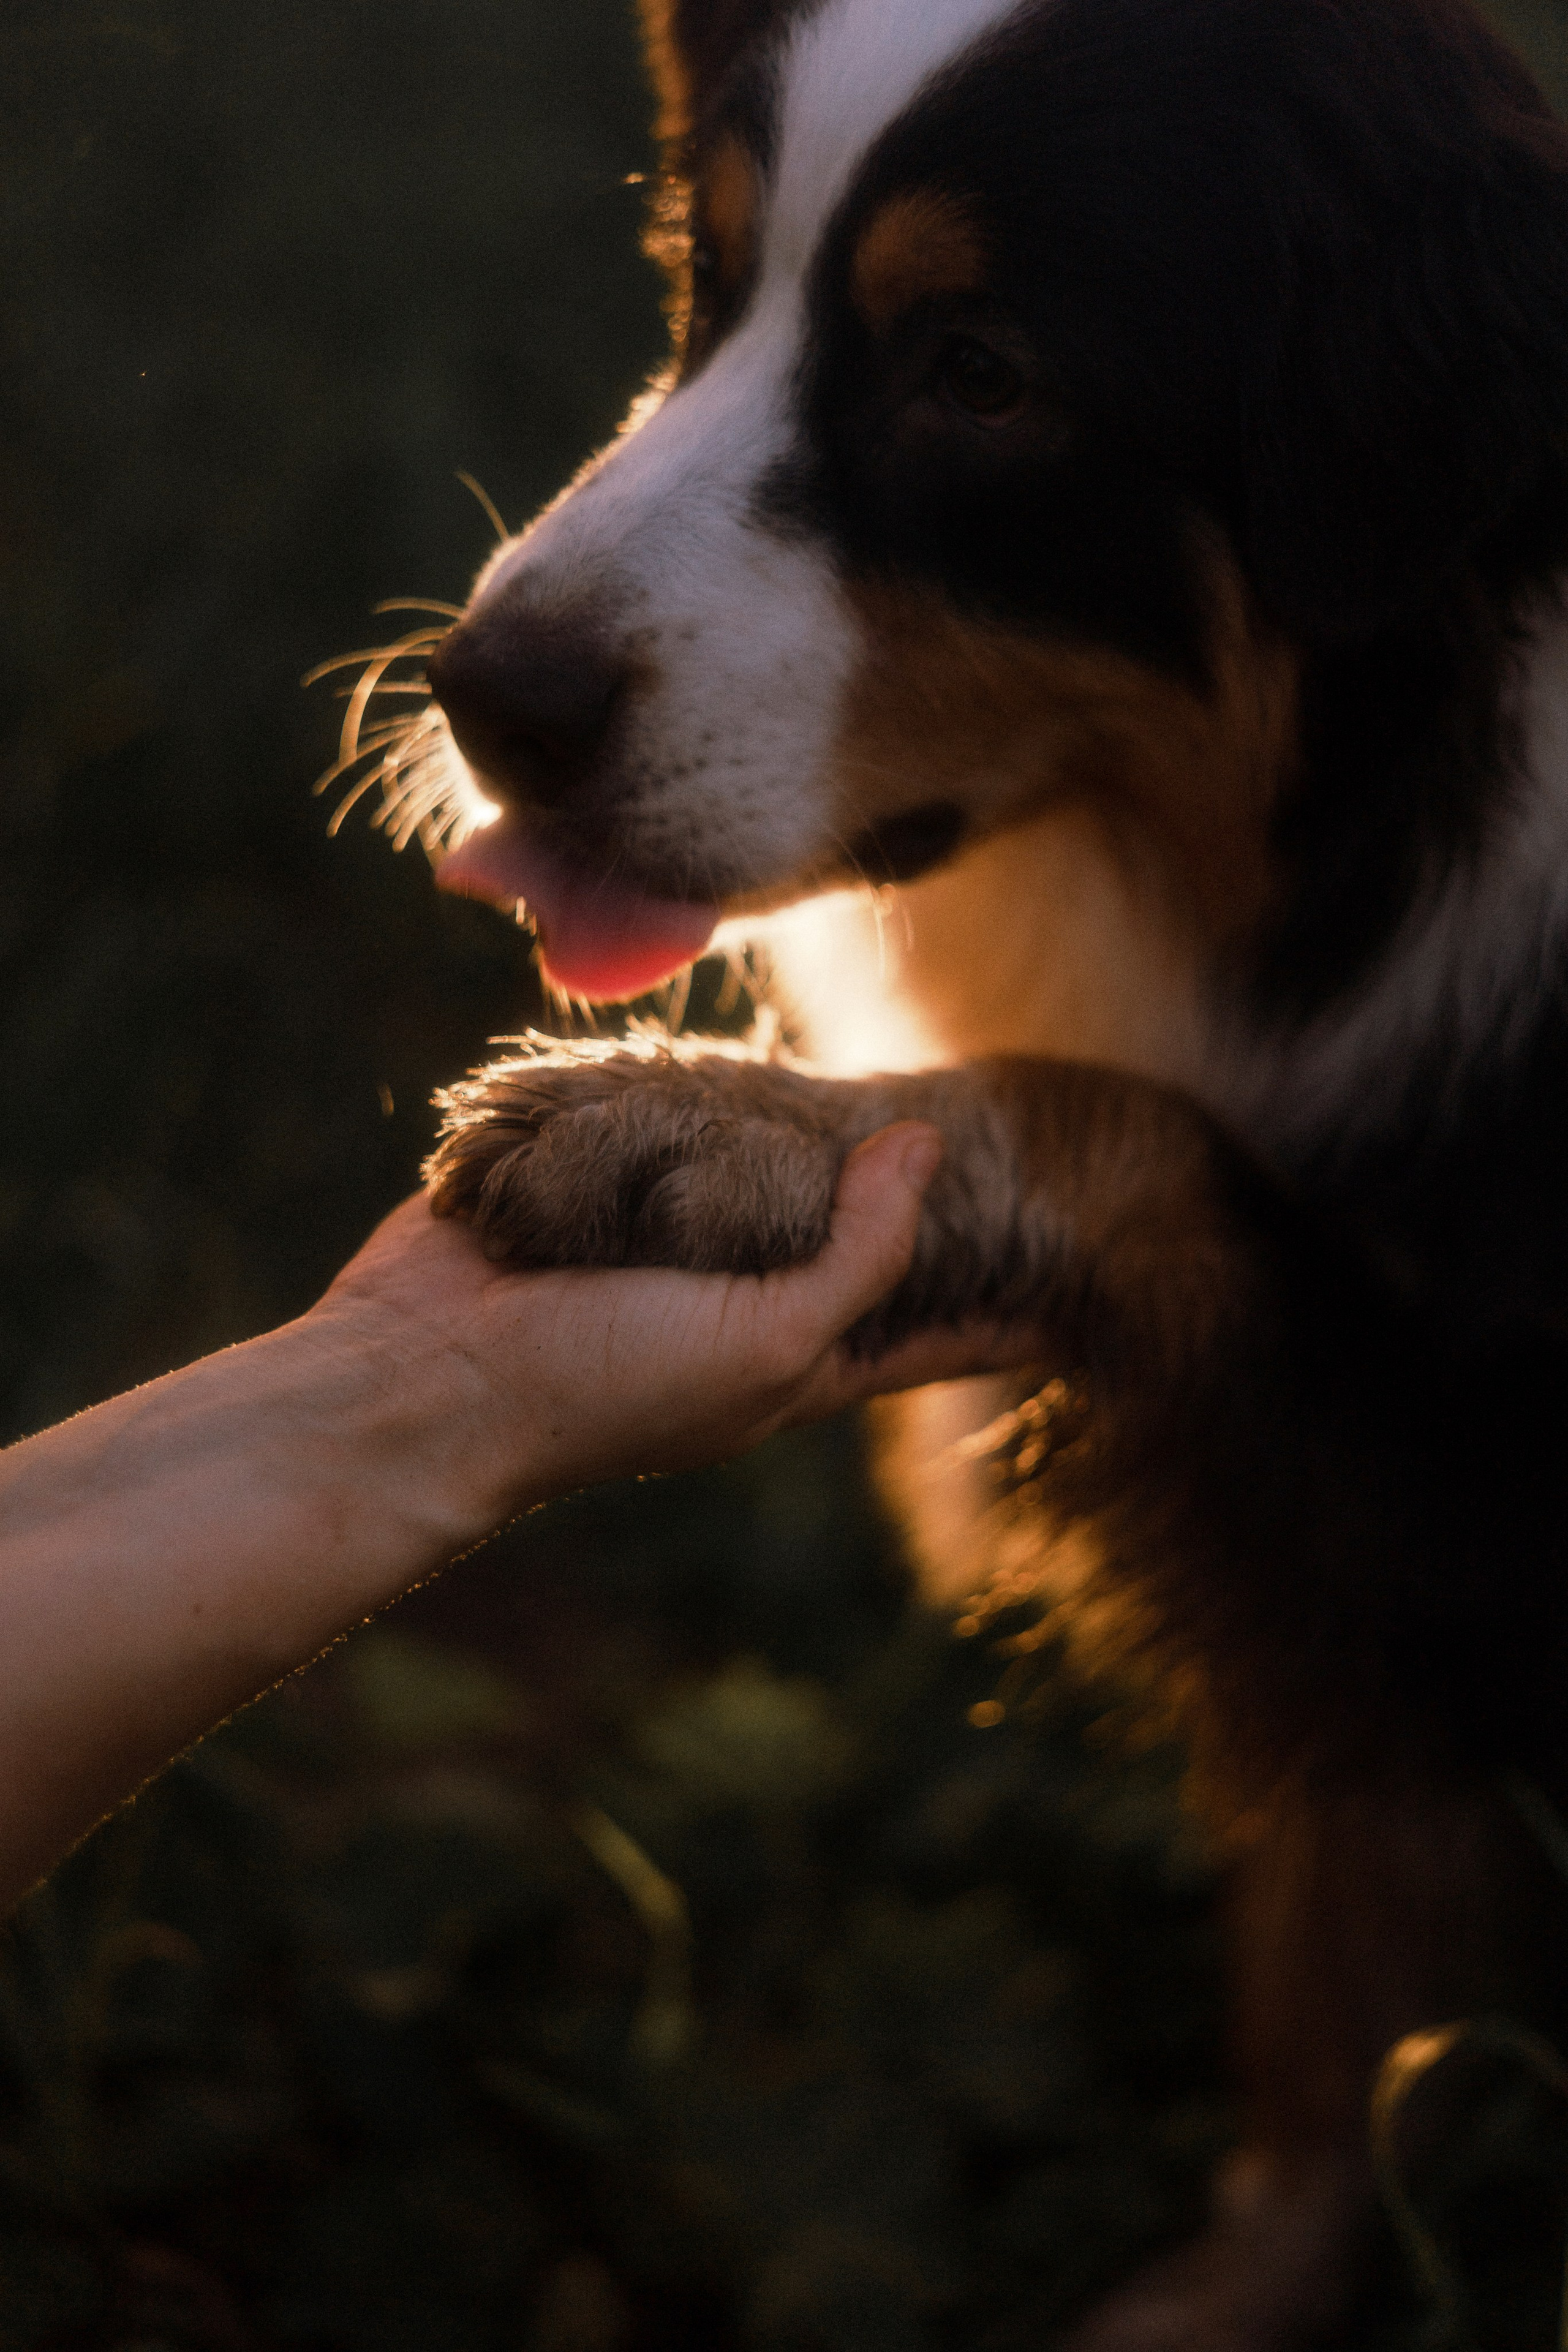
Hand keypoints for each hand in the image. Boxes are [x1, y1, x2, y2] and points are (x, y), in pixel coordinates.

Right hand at [309, 1121, 1035, 1533]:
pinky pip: (678, 1130)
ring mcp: (670, 1239)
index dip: (1013, 1306)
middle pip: (861, 1240)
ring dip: (825, 1139)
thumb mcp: (769, 1342)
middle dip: (929, 1200)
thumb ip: (863, 1253)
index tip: (1099, 1271)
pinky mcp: (604, 1183)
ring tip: (910, 1088)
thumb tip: (922, 1146)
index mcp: (799, 1357)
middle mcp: (745, 1298)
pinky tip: (768, 1062)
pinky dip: (715, 1100)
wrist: (427, 1375)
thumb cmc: (606, 1382)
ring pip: (771, 1176)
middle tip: (1011, 1139)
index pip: (937, 1331)